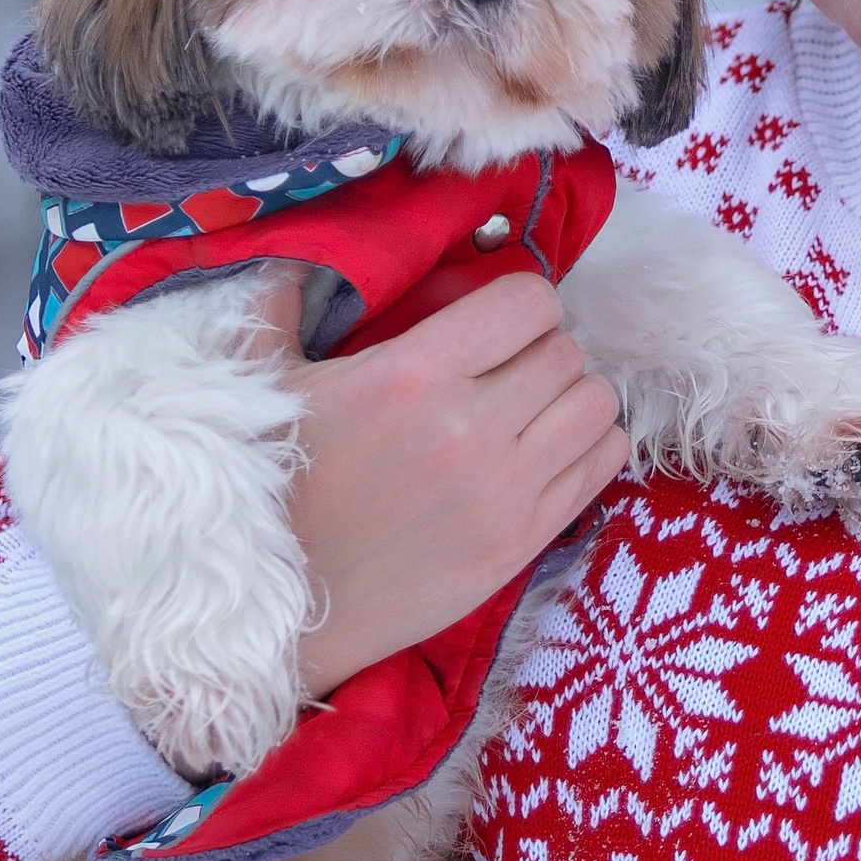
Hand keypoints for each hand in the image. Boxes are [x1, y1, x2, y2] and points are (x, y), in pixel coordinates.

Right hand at [246, 274, 629, 698]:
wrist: (274, 611)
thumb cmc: (267, 489)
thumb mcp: (258, 383)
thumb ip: (278, 300)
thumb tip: (291, 248)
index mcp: (410, 375)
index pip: (529, 302)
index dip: (518, 304)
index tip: (493, 324)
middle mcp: (469, 428)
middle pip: (566, 351)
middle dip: (541, 351)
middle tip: (507, 370)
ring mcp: (504, 491)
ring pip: (597, 405)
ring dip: (571, 398)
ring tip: (533, 410)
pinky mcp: (522, 543)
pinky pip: (603, 465)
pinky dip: (588, 448)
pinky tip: (547, 452)